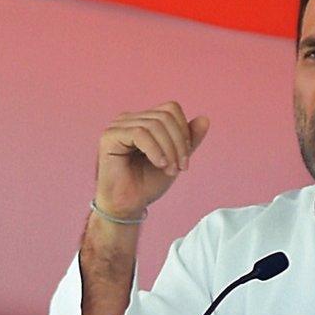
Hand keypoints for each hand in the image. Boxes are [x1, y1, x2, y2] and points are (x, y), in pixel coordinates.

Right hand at [94, 101, 209, 218]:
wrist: (127, 206)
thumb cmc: (146, 183)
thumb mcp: (175, 159)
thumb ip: (189, 140)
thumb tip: (205, 119)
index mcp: (143, 120)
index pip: (171, 109)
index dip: (184, 130)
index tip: (186, 158)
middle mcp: (129, 119)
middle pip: (165, 116)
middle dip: (179, 143)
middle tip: (180, 168)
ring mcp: (118, 126)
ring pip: (154, 125)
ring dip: (169, 149)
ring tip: (169, 170)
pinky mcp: (109, 136)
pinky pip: (139, 134)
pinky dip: (155, 150)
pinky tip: (159, 164)